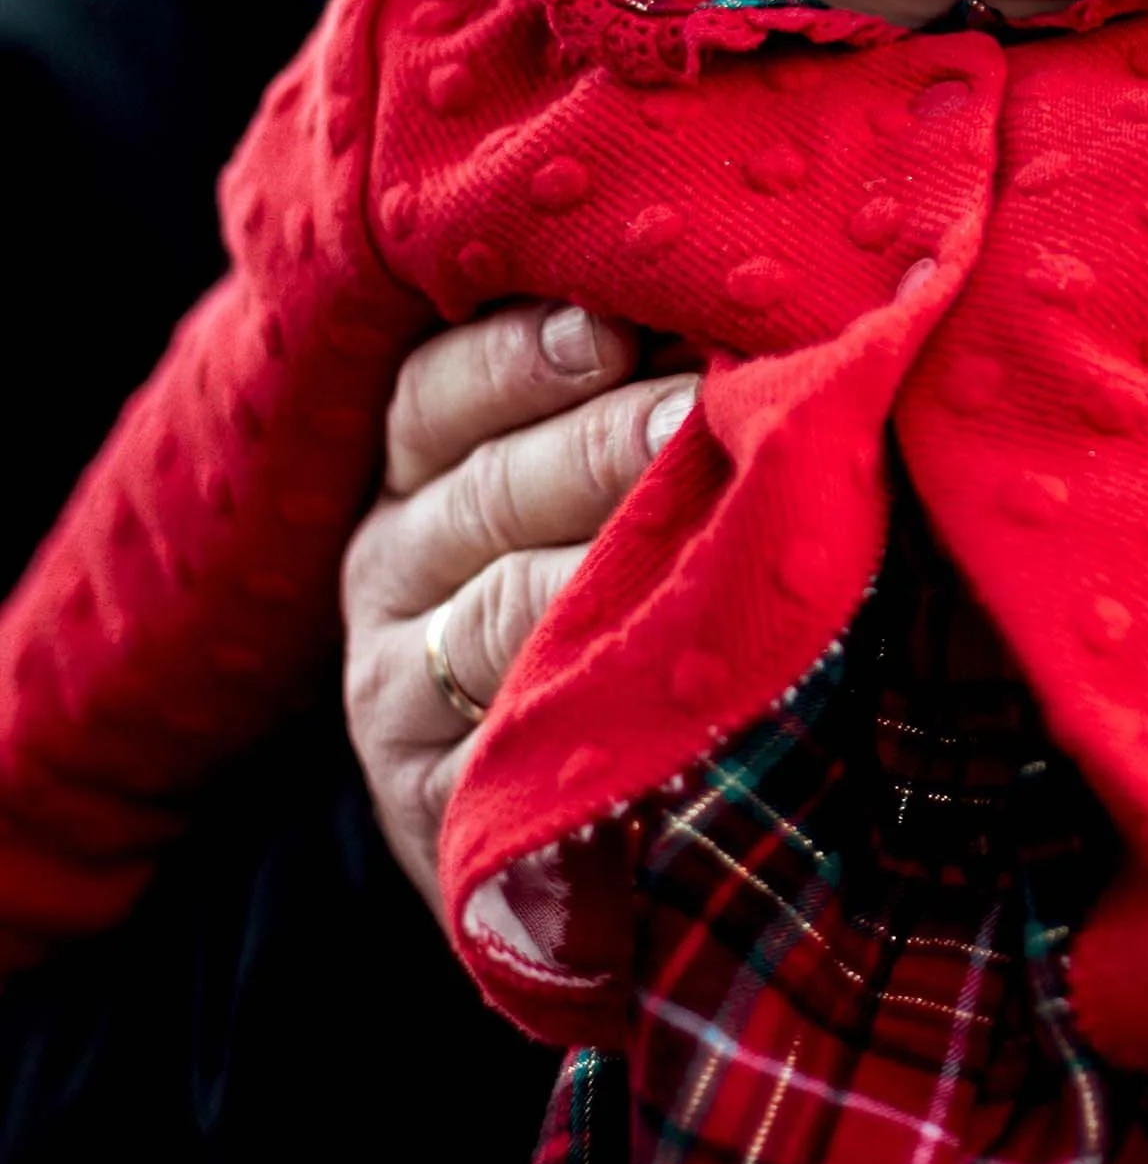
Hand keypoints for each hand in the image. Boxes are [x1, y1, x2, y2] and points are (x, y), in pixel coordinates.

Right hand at [340, 304, 695, 912]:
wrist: (570, 838)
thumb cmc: (611, 614)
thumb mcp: (596, 502)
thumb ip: (639, 409)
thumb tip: (740, 325)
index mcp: (419, 481)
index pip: (436, 395)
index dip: (520, 356)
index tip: (611, 326)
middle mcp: (391, 573)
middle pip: (480, 489)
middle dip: (589, 442)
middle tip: (689, 408)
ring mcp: (402, 692)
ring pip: (497, 608)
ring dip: (598, 560)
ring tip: (696, 517)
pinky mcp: (432, 802)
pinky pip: (509, 742)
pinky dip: (585, 698)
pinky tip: (659, 664)